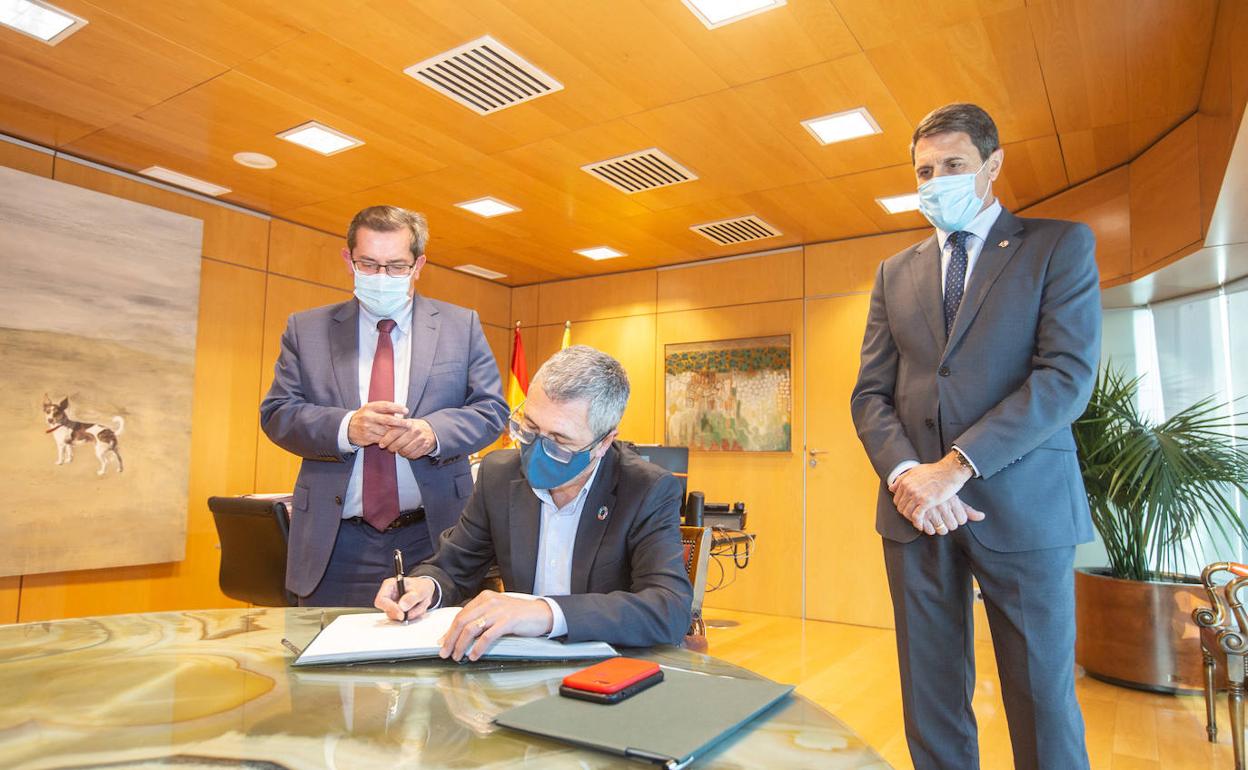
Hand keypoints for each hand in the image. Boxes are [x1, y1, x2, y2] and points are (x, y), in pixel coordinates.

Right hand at [349, 401, 408, 446]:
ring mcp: (367, 427)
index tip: (406, 410)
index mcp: (370, 407)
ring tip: (405, 433)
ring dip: (396, 433)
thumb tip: (402, 410)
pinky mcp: (367, 437)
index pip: (386, 406)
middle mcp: (368, 416)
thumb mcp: (371, 409)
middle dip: (400, 422)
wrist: (348, 427)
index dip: (397, 408)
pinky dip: (390, 440)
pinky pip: (382, 439)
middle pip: (387, 419)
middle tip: (409, 424)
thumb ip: (384, 409)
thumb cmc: (365, 417)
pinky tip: (397, 439)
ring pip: (386, 431)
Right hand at [375, 575, 436, 621]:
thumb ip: (412, 598)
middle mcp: (388, 596)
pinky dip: (413, 615)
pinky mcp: (397, 612)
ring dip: (411, 614)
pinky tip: (418, 607)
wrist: (425, 589)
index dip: (390, 608)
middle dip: (405, 613)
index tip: (402, 614)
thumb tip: (402, 606)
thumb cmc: (421, 586)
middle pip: (389, 611)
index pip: (381, 600)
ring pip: (397, 617)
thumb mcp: (420, 590)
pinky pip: (403, 619)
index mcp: (389, 585)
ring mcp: (392, 605)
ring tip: (420, 604)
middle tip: (417, 606)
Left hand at [378, 418, 437, 458]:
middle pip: (398, 444)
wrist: (432, 430)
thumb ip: (394, 427)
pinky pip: (413, 455)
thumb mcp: (405, 423)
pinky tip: (407, 451)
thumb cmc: (415, 428)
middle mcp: (415, 431)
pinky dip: (408, 455)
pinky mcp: (425, 447)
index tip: (381, 444)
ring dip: (400, 452)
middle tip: (390, 448)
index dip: (386, 440)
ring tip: (400, 449)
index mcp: (408, 424)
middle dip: (392, 448)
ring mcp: (421, 439)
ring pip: (405, 451)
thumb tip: (379, 432)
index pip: (394, 433)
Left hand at [439, 591, 554, 661]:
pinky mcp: (508, 621)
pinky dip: (478, 648)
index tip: (442, 643)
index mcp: (484, 598)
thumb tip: (460, 634)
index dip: (449, 631)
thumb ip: (480, 618)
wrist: (542, 613)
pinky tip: (474, 656)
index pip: (460, 615)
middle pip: (462, 621)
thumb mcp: (496, 611)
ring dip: (461, 645)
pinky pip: (487, 636)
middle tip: (445, 653)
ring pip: (471, 629)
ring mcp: (498, 611)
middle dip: (450, 639)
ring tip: (457, 656)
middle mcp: (489, 602)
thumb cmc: (518, 615)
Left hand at [890, 452, 972, 521]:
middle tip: (913, 516)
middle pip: (900, 507)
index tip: (908, 508)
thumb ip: (902, 479)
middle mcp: (908, 489)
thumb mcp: (915, 471)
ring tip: (917, 521)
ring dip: (910, 519)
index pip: (896, 499)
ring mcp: (917, 495)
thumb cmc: (935, 471)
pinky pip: (916, 517)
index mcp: (905, 482)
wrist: (950, 471)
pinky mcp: (926, 502)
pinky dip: (917, 523)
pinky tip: (921, 525)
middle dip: (905, 513)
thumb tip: (891, 488)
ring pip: (906, 513)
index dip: (901, 505)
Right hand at [911, 495, 986, 535]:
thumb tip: (982, 517)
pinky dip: (929, 528)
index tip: (953, 514)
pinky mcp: (920, 514)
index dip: (959, 518)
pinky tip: (929, 523)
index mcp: (952, 500)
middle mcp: (942, 505)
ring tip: (937, 520)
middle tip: (944, 517)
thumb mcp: (954, 498)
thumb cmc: (940, 492)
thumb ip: (968, 509)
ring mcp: (931, 510)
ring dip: (940, 527)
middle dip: (949, 523)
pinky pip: (929, 530)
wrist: (920, 481)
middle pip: (953, 526)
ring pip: (942, 530)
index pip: (962, 519)